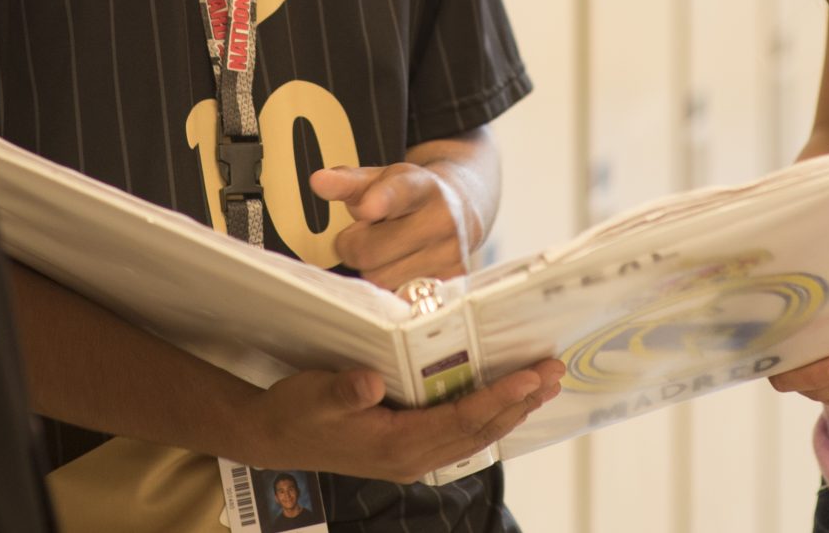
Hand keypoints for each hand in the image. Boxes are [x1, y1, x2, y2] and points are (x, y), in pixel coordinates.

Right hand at [225, 359, 564, 484]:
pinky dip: (487, 415)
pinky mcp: (409, 449)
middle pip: (479, 431)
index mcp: (396, 445)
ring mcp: (412, 457)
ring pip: (474, 435)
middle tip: (555, 371)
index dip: (499, 399)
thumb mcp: (313, 396)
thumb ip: (343, 391)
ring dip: (510, 410)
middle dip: (520, 402)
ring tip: (542, 384)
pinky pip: (460, 435)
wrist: (273, 437)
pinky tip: (503, 402)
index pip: (461, 421)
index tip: (531, 377)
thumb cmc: (295, 411)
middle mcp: (412, 457)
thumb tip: (370, 383)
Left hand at [311, 162, 475, 289]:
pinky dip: (393, 288)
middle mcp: (442, 218)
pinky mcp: (454, 282)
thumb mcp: (379, 181)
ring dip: (374, 270)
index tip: (368, 207)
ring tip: (390, 251)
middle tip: (367, 234)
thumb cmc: (406, 197)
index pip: (399, 194)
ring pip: (382, 281)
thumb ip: (347, 182)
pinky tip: (404, 268)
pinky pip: (400, 300)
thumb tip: (318, 182)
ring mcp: (451, 253)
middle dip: (356, 247)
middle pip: (371, 252)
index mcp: (420, 186)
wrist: (458, 211)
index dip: (382, 201)